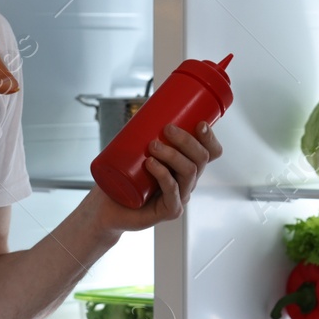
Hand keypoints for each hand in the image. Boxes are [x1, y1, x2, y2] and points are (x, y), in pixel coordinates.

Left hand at [93, 122, 221, 232]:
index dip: (210, 139)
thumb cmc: (123, 177)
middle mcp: (187, 181)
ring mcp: (180, 196)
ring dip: (173, 155)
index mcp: (186, 166)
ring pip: (189, 172)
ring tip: (153, 146)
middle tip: (167, 129)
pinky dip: (163, 175)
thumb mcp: (135, 150)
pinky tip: (151, 165)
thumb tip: (143, 107)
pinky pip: (172, 191)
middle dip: (187, 141)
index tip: (200, 124)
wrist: (107, 206)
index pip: (210, 152)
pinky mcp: (169, 210)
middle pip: (201, 159)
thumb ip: (142, 131)